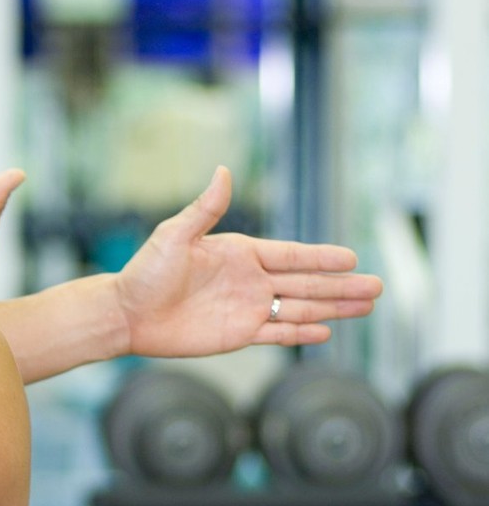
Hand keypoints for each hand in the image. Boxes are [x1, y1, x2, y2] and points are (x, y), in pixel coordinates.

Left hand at [117, 167, 383, 356]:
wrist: (126, 313)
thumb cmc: (145, 272)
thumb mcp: (173, 235)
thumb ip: (204, 209)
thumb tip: (223, 171)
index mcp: (238, 254)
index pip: (290, 256)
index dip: (321, 258)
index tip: (352, 257)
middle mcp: (248, 280)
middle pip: (305, 284)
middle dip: (341, 286)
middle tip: (378, 286)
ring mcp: (246, 308)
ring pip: (299, 309)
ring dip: (333, 308)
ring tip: (366, 307)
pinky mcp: (237, 335)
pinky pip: (277, 334)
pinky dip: (301, 334)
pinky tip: (326, 331)